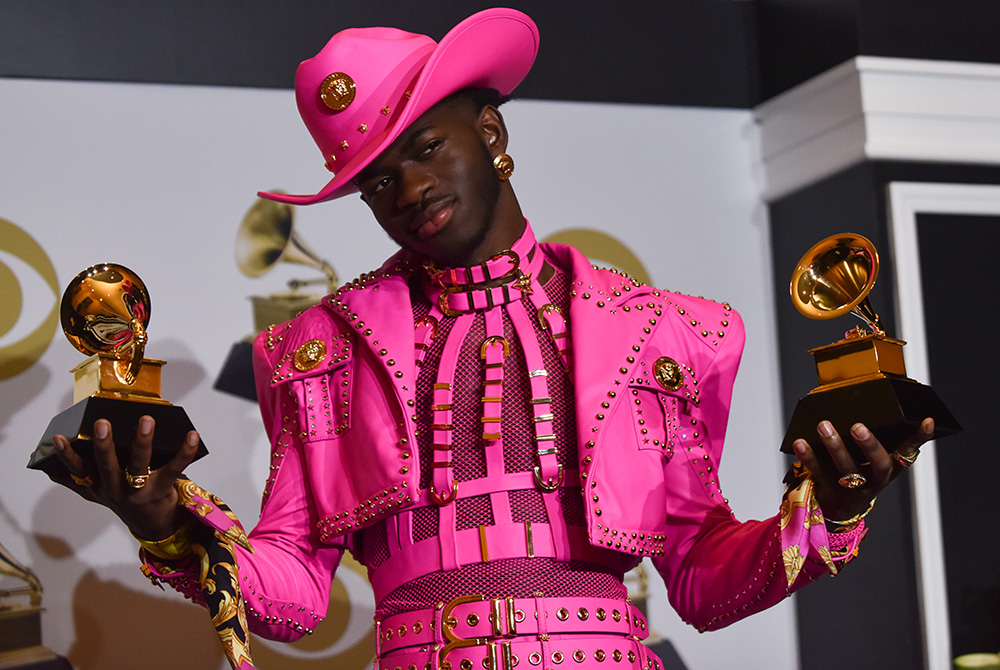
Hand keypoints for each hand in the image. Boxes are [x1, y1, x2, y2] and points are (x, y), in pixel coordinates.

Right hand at [51, 416, 199, 539]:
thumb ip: (77, 480)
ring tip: (146, 420)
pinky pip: (174, 469)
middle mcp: (115, 490)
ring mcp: (138, 492)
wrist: (153, 526)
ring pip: (139, 465)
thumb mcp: (98, 492)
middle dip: (103, 445)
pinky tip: (191, 436)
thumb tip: (47, 467)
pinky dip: (184, 452)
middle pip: (107, 466)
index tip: (56, 439)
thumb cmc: (124, 498)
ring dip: (142, 442)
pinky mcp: (161, 491)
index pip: (78, 471)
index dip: (67, 456)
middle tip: (100, 423)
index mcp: (97, 487)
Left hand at [792, 417, 934, 521]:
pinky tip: (800, 442)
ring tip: (823, 425)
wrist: (844, 504)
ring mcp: (855, 485)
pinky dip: (808, 456)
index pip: (910, 451)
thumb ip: (879, 435)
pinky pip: (819, 472)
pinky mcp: (831, 488)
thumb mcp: (876, 456)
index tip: (927, 420)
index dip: (920, 437)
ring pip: (846, 468)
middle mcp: (877, 477)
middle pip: (877, 463)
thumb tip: (871, 399)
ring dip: (834, 446)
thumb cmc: (862, 468)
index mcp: (892, 466)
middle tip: (858, 426)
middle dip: (869, 444)